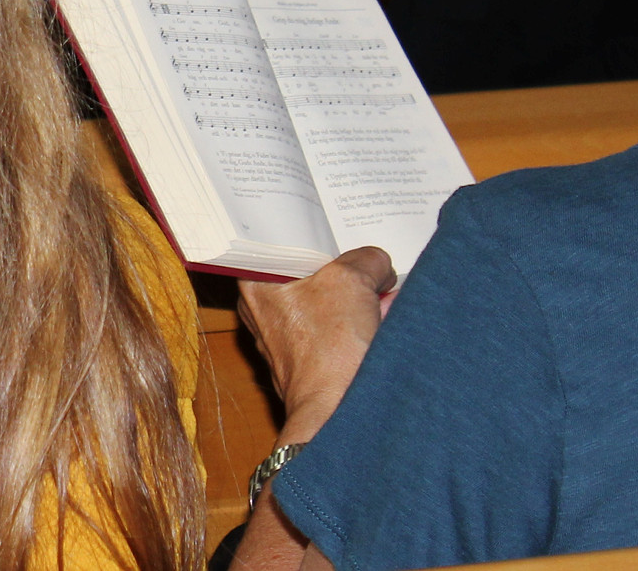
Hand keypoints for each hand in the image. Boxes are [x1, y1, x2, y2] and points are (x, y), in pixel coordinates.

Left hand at [240, 246, 395, 438]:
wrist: (339, 413)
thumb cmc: (330, 349)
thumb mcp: (352, 281)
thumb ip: (366, 260)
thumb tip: (377, 263)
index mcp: (255, 285)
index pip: (277, 243)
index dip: (310, 231)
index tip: (335, 224)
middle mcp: (263, 311)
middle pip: (307, 274)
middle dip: (343, 268)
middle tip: (366, 258)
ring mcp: (285, 339)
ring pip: (325, 302)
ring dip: (356, 296)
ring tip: (381, 290)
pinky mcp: (309, 361)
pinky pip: (335, 329)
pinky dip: (358, 321)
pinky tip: (382, 318)